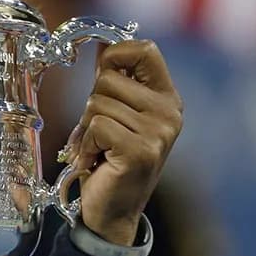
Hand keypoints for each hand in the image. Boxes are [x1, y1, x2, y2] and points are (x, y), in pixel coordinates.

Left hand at [66, 40, 182, 244]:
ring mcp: (158, 132)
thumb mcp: (116, 114)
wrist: (113, 211)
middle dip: (91, 104)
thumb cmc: (109, 159)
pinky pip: (97, 124)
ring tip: (98, 148)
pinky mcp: (141, 150)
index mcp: (166, 98)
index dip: (115, 54)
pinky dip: (86, 143)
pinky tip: (96, 160)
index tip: (103, 75)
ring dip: (86, 128)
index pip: (145, 49)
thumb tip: (101, 44)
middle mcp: (169, 112)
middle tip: (99, 133)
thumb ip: (114, 81)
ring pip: (97, 102)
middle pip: (107, 78)